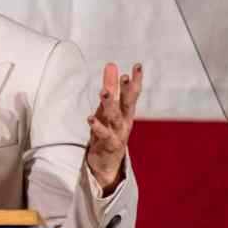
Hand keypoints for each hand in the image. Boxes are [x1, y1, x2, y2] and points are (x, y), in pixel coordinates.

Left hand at [86, 62, 142, 193]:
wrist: (107, 162)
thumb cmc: (109, 130)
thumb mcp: (109, 108)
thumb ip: (111, 87)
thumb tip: (111, 65)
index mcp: (126, 112)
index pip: (132, 94)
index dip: (135, 81)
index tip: (137, 66)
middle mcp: (125, 121)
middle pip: (127, 104)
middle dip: (127, 90)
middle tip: (124, 77)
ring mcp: (118, 134)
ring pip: (114, 117)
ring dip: (110, 104)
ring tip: (104, 92)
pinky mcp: (109, 145)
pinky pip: (104, 135)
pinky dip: (98, 127)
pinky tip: (90, 118)